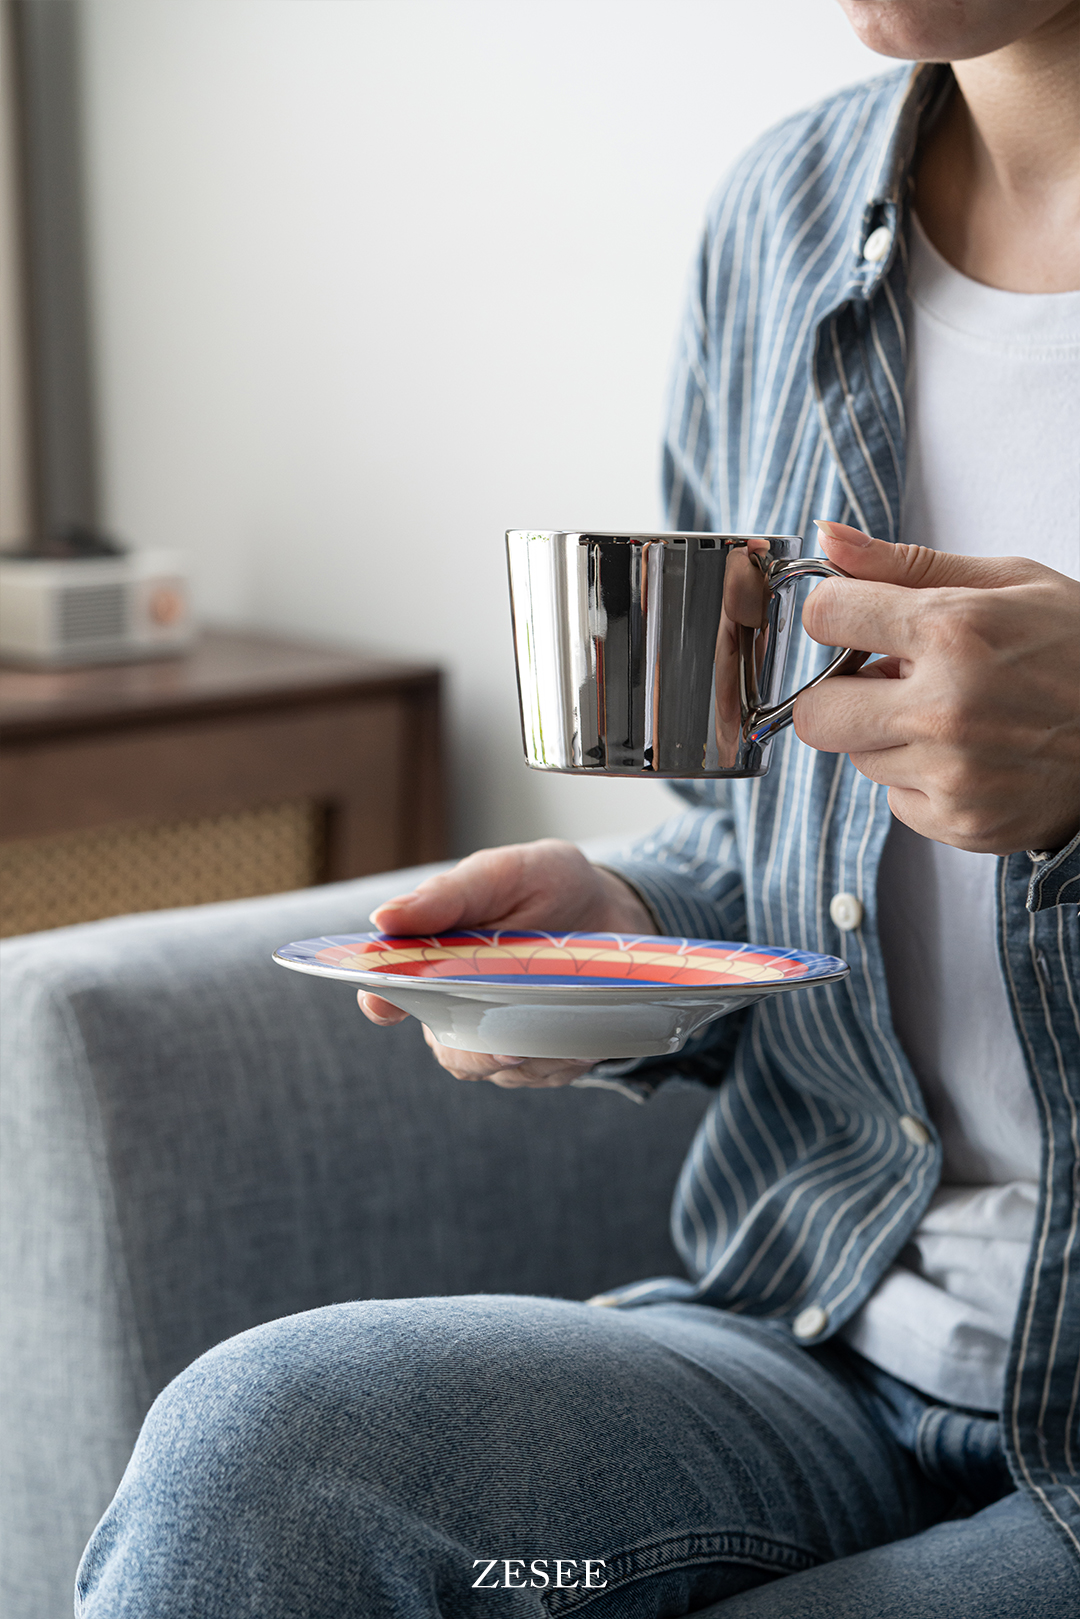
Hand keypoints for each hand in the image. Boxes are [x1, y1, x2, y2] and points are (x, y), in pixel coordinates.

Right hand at [358, 839, 654, 1086]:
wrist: (613, 908)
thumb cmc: (547, 884)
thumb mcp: (501, 874)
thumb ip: (449, 895)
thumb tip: (384, 918)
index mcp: (433, 959)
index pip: (389, 991)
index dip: (383, 1001)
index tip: (386, 1003)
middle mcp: (458, 1005)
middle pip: (447, 1048)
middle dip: (476, 1050)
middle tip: (507, 1045)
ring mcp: (498, 1036)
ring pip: (499, 1068)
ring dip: (532, 1052)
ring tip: (566, 1018)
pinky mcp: (541, 1056)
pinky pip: (545, 1073)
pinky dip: (564, 1056)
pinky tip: (583, 1029)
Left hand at [793, 522, 1079, 854]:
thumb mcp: (1008, 581)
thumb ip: (905, 564)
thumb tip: (826, 540)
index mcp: (953, 629)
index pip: (824, 617)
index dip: (833, 615)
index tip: (854, 621)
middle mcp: (945, 708)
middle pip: (814, 714)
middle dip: (837, 692)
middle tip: (885, 679)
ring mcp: (953, 775)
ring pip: (858, 757)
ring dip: (886, 735)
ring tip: (950, 715)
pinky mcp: (962, 823)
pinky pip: (896, 800)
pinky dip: (920, 780)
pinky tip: (971, 755)